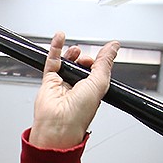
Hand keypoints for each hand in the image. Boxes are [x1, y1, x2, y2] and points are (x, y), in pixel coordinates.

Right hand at [27, 32, 118, 149]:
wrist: (58, 124)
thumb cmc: (79, 114)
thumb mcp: (100, 82)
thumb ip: (105, 62)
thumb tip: (113, 46)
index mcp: (93, 90)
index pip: (97, 70)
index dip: (99, 61)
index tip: (103, 52)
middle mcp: (78, 87)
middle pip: (82, 64)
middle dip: (85, 58)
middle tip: (85, 60)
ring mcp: (63, 83)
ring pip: (67, 61)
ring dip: (72, 53)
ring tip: (76, 51)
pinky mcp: (49, 81)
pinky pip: (52, 61)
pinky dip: (56, 48)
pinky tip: (60, 37)